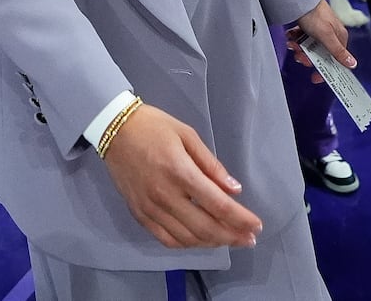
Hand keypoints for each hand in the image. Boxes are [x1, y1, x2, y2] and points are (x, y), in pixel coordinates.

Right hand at [102, 104, 261, 248]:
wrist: (114, 129)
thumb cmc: (153, 127)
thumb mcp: (188, 135)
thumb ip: (212, 165)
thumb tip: (234, 189)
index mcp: (180, 172)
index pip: (218, 205)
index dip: (240, 219)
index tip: (257, 225)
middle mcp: (165, 195)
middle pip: (205, 228)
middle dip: (232, 236)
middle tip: (249, 238)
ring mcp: (150, 208)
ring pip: (187, 238)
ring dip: (212, 243)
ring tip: (229, 239)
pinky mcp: (139, 214)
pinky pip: (166, 239)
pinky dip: (187, 244)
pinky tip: (200, 239)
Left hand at [288, 0, 355, 83]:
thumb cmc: (315, 14)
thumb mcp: (326, 36)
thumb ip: (337, 52)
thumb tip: (353, 64)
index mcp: (339, 38)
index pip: (335, 60)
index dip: (325, 70)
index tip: (315, 77)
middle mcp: (330, 35)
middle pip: (319, 55)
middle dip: (307, 57)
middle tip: (299, 55)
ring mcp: (318, 31)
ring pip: (309, 48)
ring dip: (299, 48)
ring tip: (293, 44)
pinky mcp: (308, 27)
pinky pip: (302, 39)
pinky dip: (296, 39)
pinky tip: (291, 37)